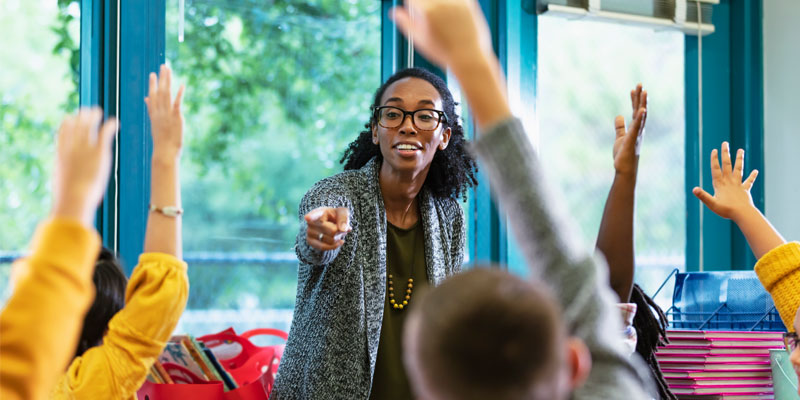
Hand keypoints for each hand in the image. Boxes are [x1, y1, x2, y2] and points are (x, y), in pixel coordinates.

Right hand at [51, 108, 117, 226]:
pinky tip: (115, 122)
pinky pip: (105, 133)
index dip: (67, 124)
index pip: (62, 133)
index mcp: (61, 155)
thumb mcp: (63, 186)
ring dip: (93, 116)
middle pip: (75, 125)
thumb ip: (65, 181)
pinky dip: (109, 125)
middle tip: (87, 111)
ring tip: (98, 111)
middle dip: (81, 116)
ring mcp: (85, 148)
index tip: (71, 118)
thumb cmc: (68, 199)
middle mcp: (72, 148)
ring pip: (88, 125)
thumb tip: (64, 192)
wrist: (74, 198)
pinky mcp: (99, 152)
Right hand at [145, 64, 184, 161]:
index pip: (152, 96)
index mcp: (154, 114)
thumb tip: (147, 99)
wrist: (164, 151)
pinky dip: (179, 94)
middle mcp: (159, 111)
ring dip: (168, 81)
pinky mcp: (176, 117)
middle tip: (163, 66)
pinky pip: (177, 103)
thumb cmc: (161, 140)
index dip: (152, 84)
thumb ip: (151, 109)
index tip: (152, 74)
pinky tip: (182, 85)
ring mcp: (167, 114)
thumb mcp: (155, 123)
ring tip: (169, 70)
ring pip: (166, 94)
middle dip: (161, 79)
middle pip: (159, 92)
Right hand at [304, 207, 351, 250]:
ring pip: (331, 240)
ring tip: (337, 232)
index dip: (311, 216)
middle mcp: (311, 222)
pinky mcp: (310, 242)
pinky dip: (335, 245)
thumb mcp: (342, 212)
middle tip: (340, 227)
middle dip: (340, 231)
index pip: (314, 215)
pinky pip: (325, 247)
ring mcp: (309, 232)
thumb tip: (342, 229)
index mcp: (318, 212)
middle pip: (333, 231)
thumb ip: (343, 218)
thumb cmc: (335, 217)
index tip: (307, 218)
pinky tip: (339, 241)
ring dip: (338, 238)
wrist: (330, 225)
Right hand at [390, 0, 493, 70]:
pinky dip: (451, 4)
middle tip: (428, 17)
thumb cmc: (445, 53)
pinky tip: (450, 13)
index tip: (412, 7)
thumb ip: (405, 23)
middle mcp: (442, 2)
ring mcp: (457, 1)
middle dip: (424, 4)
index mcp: (427, 10)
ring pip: (441, 0)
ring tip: (439, 18)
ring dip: (437, 5)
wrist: (470, 58)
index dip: (411, 4)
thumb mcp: (420, 40)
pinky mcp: (469, 2)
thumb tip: (395, 12)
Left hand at [612, 84, 646, 176]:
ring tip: (644, 92)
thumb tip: (619, 116)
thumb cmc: (623, 155)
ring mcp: (636, 134)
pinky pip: (637, 127)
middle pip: (640, 110)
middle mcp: (638, 130)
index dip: (634, 100)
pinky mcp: (632, 140)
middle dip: (640, 97)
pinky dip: (640, 118)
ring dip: (642, 104)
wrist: (624, 169)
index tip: (632, 89)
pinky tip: (641, 110)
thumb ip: (620, 126)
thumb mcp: (620, 137)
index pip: (635, 111)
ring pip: (641, 116)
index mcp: (635, 128)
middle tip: (640, 84)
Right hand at [692, 142, 758, 220]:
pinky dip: (752, 176)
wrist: (743, 214)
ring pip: (738, 169)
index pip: (716, 169)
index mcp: (720, 184)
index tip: (714, 150)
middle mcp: (729, 182)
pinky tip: (756, 171)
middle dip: (725, 154)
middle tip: (725, 143)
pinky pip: (749, 182)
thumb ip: (703, 196)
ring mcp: (738, 185)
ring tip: (741, 150)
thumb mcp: (712, 204)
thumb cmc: (726, 210)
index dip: (714, 160)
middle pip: (727, 165)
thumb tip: (694, 189)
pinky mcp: (745, 190)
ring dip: (739, 159)